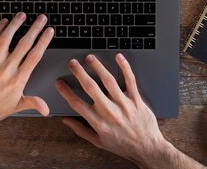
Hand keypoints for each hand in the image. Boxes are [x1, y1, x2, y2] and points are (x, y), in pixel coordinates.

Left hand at [0, 12, 53, 129]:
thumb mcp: (17, 106)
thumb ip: (34, 103)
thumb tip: (46, 108)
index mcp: (18, 80)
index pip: (34, 56)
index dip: (43, 42)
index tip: (49, 31)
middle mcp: (6, 70)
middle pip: (23, 44)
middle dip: (34, 29)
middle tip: (41, 18)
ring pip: (6, 40)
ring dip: (15, 25)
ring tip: (22, 15)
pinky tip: (3, 22)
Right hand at [56, 53, 180, 168]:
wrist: (147, 148)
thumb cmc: (122, 145)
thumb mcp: (98, 142)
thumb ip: (80, 130)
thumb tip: (66, 121)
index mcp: (99, 123)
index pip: (77, 104)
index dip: (66, 92)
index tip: (60, 83)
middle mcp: (110, 112)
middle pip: (91, 88)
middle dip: (79, 73)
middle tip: (72, 63)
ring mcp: (124, 104)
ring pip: (109, 81)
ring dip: (98, 67)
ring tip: (89, 58)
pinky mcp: (136, 100)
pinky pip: (130, 80)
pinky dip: (124, 67)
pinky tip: (118, 57)